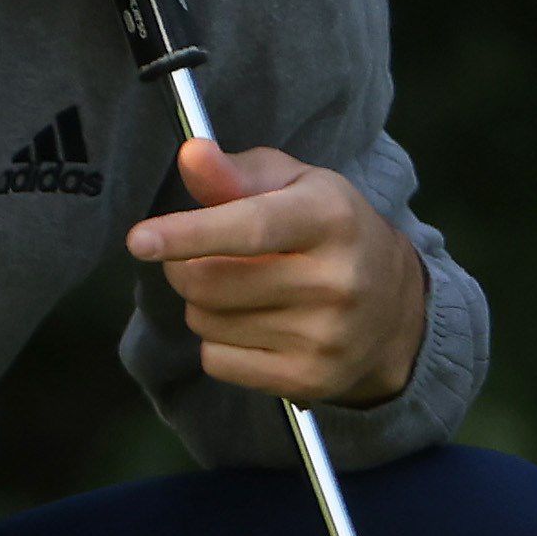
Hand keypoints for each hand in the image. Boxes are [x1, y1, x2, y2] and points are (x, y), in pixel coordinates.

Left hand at [127, 139, 427, 406]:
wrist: (397, 312)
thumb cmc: (333, 232)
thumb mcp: (297, 186)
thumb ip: (237, 173)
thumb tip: (191, 155)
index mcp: (331, 218)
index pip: (250, 228)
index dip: (189, 233)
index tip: (139, 240)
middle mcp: (334, 280)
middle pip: (211, 281)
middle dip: (183, 266)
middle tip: (198, 256)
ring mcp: (324, 337)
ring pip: (206, 322)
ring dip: (202, 304)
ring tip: (239, 289)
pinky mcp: (309, 380)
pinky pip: (218, 362)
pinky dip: (217, 343)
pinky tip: (252, 325)